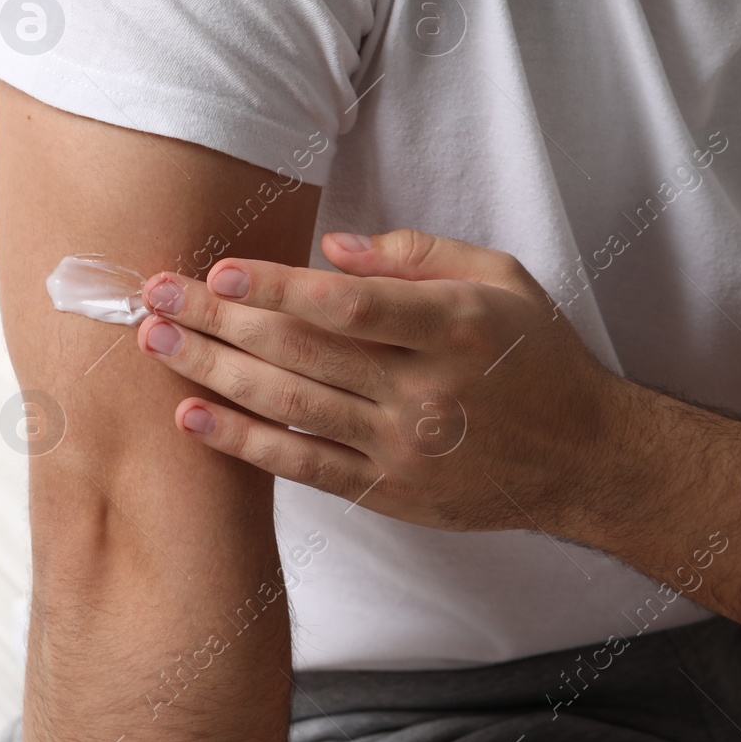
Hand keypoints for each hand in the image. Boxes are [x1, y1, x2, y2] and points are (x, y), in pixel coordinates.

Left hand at [133, 229, 628, 532]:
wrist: (584, 458)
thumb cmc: (537, 356)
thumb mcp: (500, 279)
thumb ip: (417, 256)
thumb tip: (329, 250)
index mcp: (452, 326)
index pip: (346, 307)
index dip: (275, 288)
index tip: (219, 270)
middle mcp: (423, 390)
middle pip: (300, 353)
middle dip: (219, 321)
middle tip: (156, 295)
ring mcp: (402, 448)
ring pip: (290, 406)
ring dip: (213, 373)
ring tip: (157, 343)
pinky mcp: (389, 491)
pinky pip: (302, 466)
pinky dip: (243, 442)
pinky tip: (193, 417)